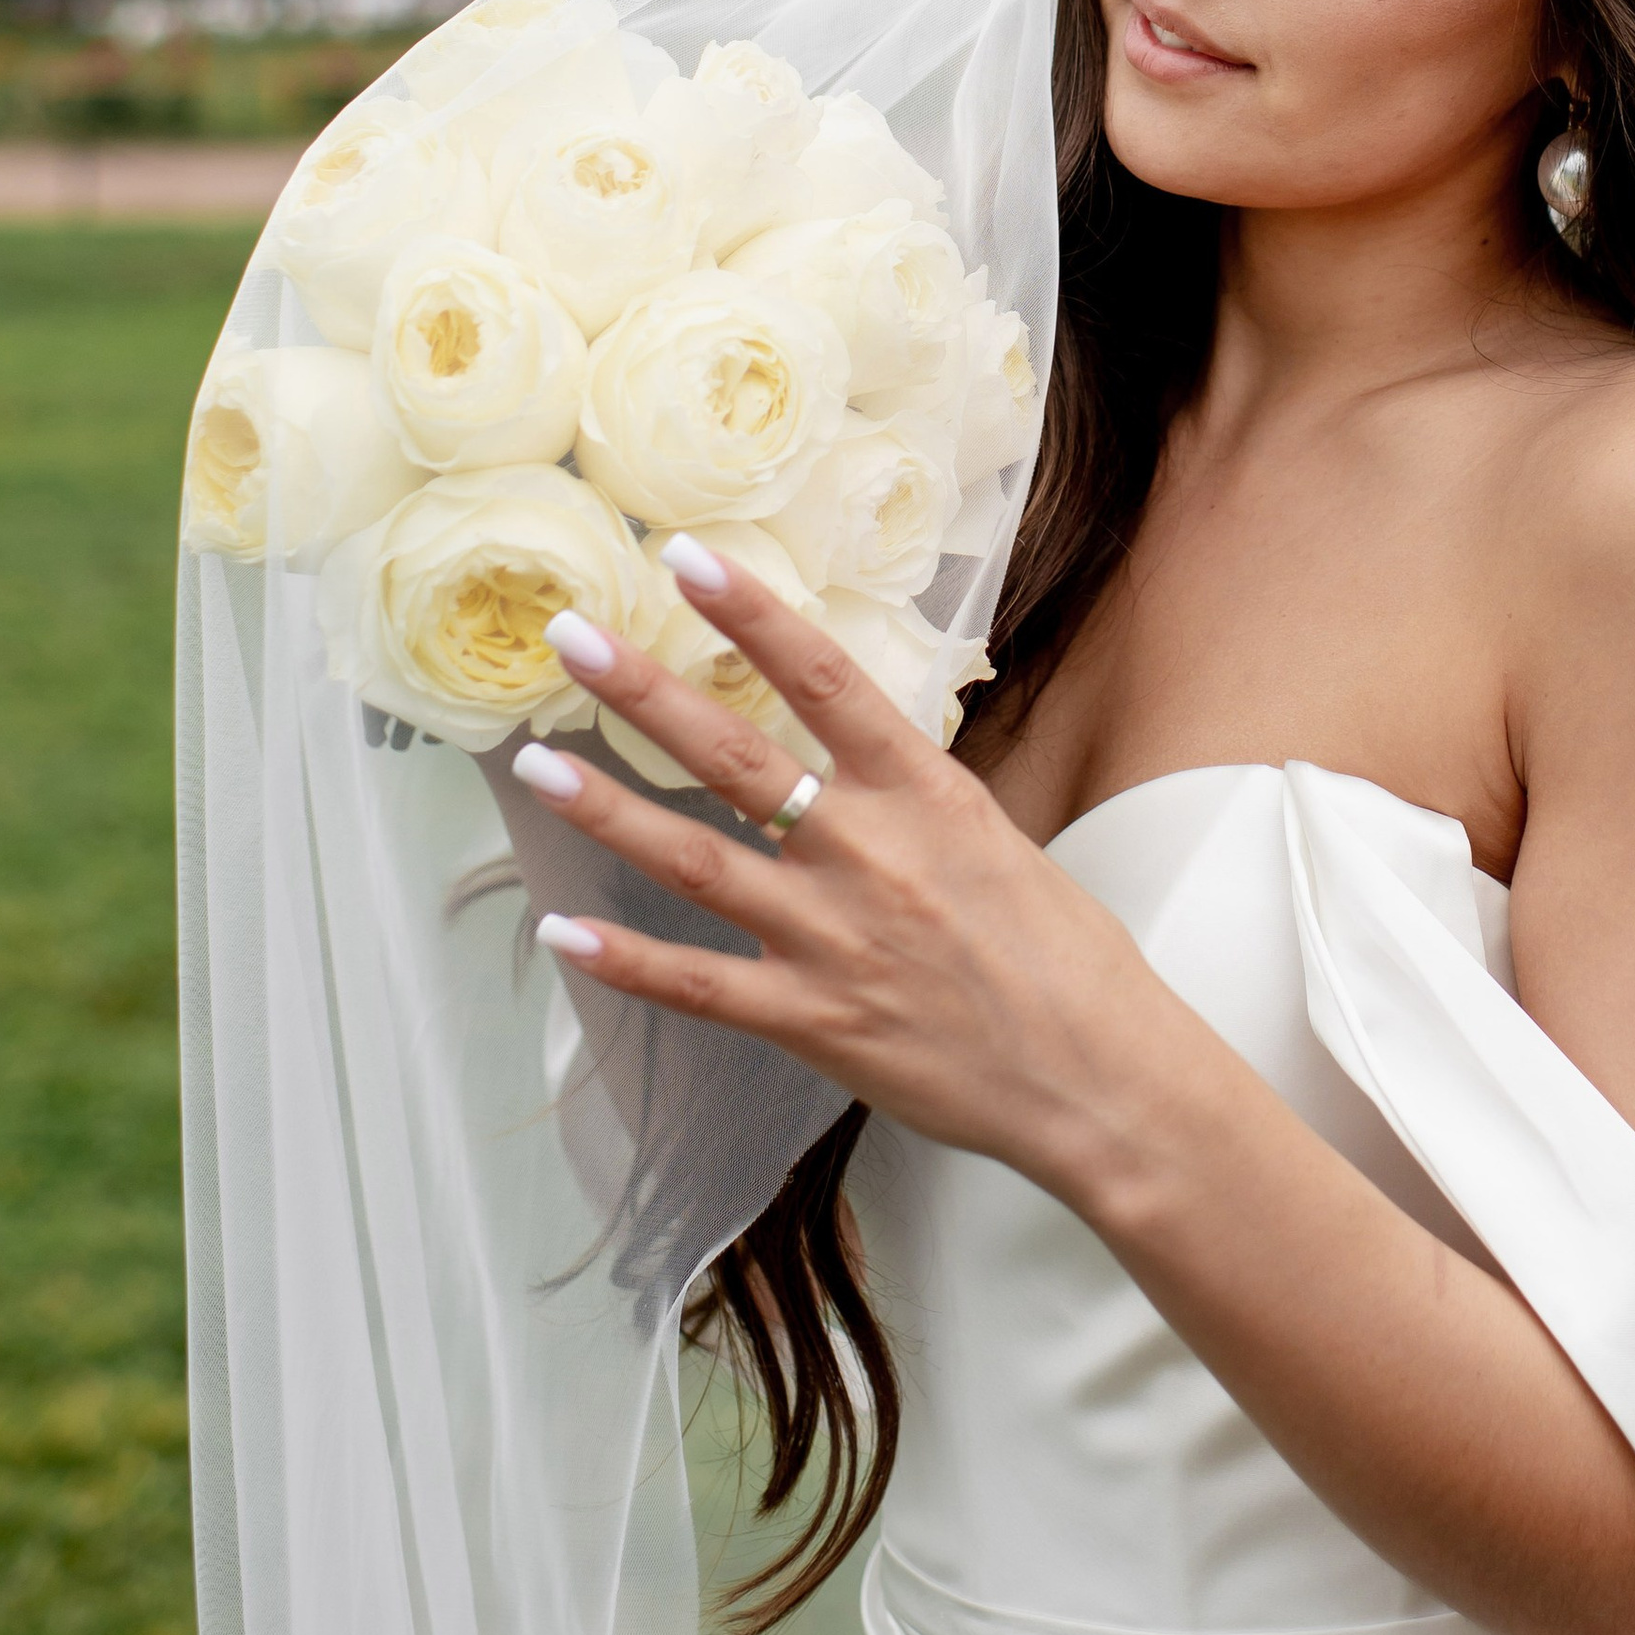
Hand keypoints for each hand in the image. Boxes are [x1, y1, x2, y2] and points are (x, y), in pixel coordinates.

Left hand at [511, 548, 1163, 1194]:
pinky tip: (564, 930)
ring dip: (607, 810)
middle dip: (643, 691)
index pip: (823, 677)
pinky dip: (626, 960)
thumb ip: (909, 799)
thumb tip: (850, 757)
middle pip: (734, 755)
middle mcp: (869, 851)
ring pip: (694, 861)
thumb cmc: (1063, 956)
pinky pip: (698, 985)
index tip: (688, 557)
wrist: (1099, 1076)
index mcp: (926, 792)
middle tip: (570, 638)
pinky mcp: (812, 1022)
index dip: (751, 614)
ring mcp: (832, 938)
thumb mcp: (993, 838)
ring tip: (535, 765)